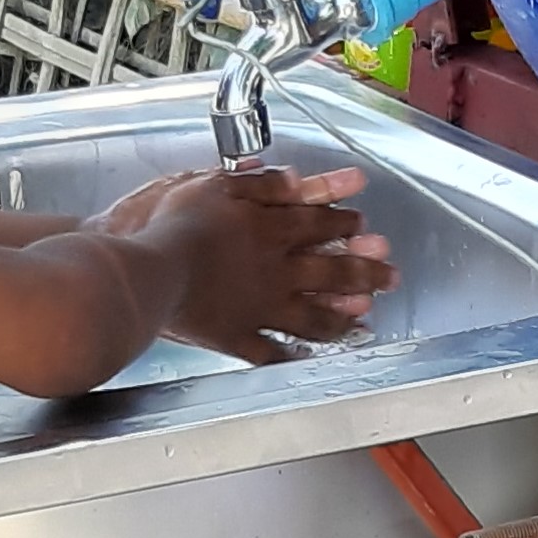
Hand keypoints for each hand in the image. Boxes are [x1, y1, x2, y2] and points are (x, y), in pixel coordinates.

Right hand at [107, 166, 390, 371]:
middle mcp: (275, 270)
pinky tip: (308, 359)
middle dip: (366, 272)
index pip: (320, 224)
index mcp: (270, 229)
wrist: (147, 272)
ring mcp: (259, 307)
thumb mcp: (217, 184)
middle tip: (390, 275)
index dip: (346, 223)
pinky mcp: (236, 337)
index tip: (365, 224)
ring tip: (364, 316)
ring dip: (343, 315)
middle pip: (332, 272)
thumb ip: (261, 183)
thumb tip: (295, 177)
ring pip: (313, 315)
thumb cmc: (173, 224)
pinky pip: (271, 353)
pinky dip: (292, 357)